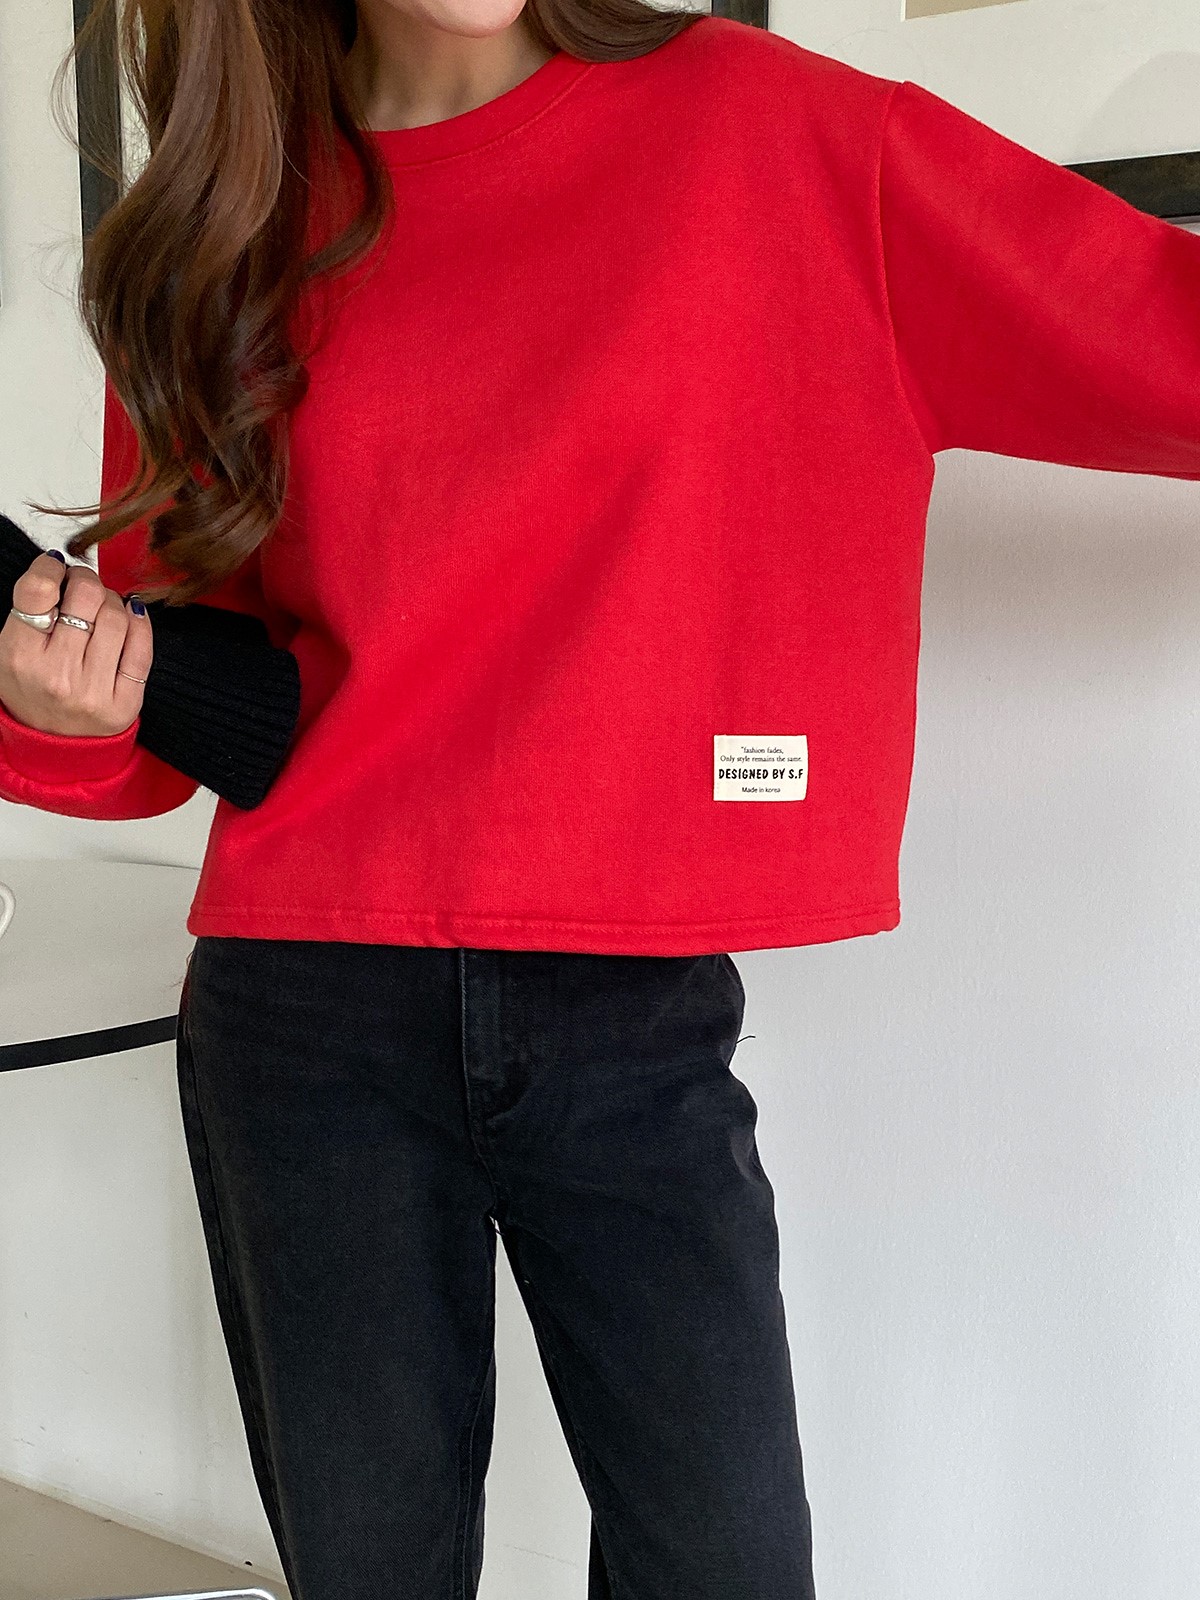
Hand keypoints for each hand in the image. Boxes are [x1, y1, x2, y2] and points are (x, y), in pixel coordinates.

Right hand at [0, 550, 151, 737]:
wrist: (51, 749)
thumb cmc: (32, 689)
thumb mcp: (12, 650)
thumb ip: (32, 609)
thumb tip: (60, 563)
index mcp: (19, 656)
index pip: (38, 589)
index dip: (51, 566)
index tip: (56, 566)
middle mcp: (57, 674)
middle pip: (85, 596)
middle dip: (86, 580)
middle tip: (83, 585)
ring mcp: (93, 691)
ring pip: (117, 617)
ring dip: (112, 600)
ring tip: (102, 606)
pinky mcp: (125, 704)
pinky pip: (142, 649)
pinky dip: (139, 622)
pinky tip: (130, 615)